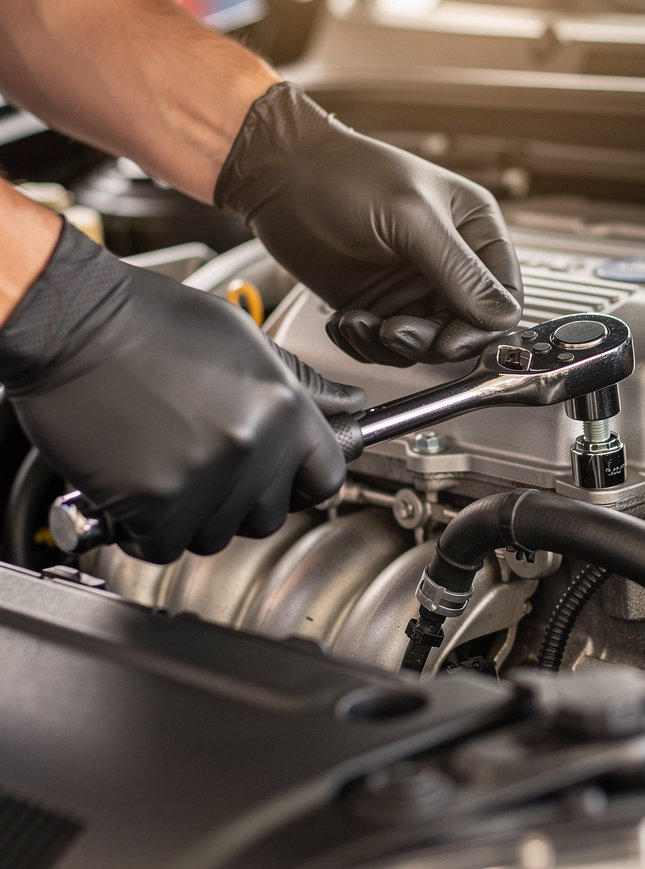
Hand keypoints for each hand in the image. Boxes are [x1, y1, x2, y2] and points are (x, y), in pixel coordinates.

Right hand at [0, 222, 362, 563]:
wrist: (74, 322)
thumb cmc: (151, 323)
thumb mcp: (245, 339)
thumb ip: (299, 384)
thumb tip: (347, 406)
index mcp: (283, 405)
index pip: (326, 477)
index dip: (304, 484)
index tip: (288, 483)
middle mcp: (254, 445)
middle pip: (268, 516)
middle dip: (240, 502)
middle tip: (206, 466)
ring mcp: (206, 477)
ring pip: (216, 536)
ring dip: (191, 515)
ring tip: (166, 465)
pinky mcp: (154, 502)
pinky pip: (164, 546)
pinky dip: (147, 529)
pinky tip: (137, 487)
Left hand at [214, 82, 522, 365]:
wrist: (281, 177)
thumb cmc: (348, 174)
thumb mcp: (412, 218)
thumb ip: (459, 269)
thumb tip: (499, 315)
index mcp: (474, 231)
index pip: (503, 295)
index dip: (483, 325)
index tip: (451, 337)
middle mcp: (450, 263)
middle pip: (465, 328)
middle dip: (431, 339)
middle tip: (398, 332)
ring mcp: (413, 287)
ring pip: (426, 344)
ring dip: (393, 344)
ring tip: (362, 323)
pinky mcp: (379, 305)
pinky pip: (387, 346)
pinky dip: (366, 344)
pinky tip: (346, 321)